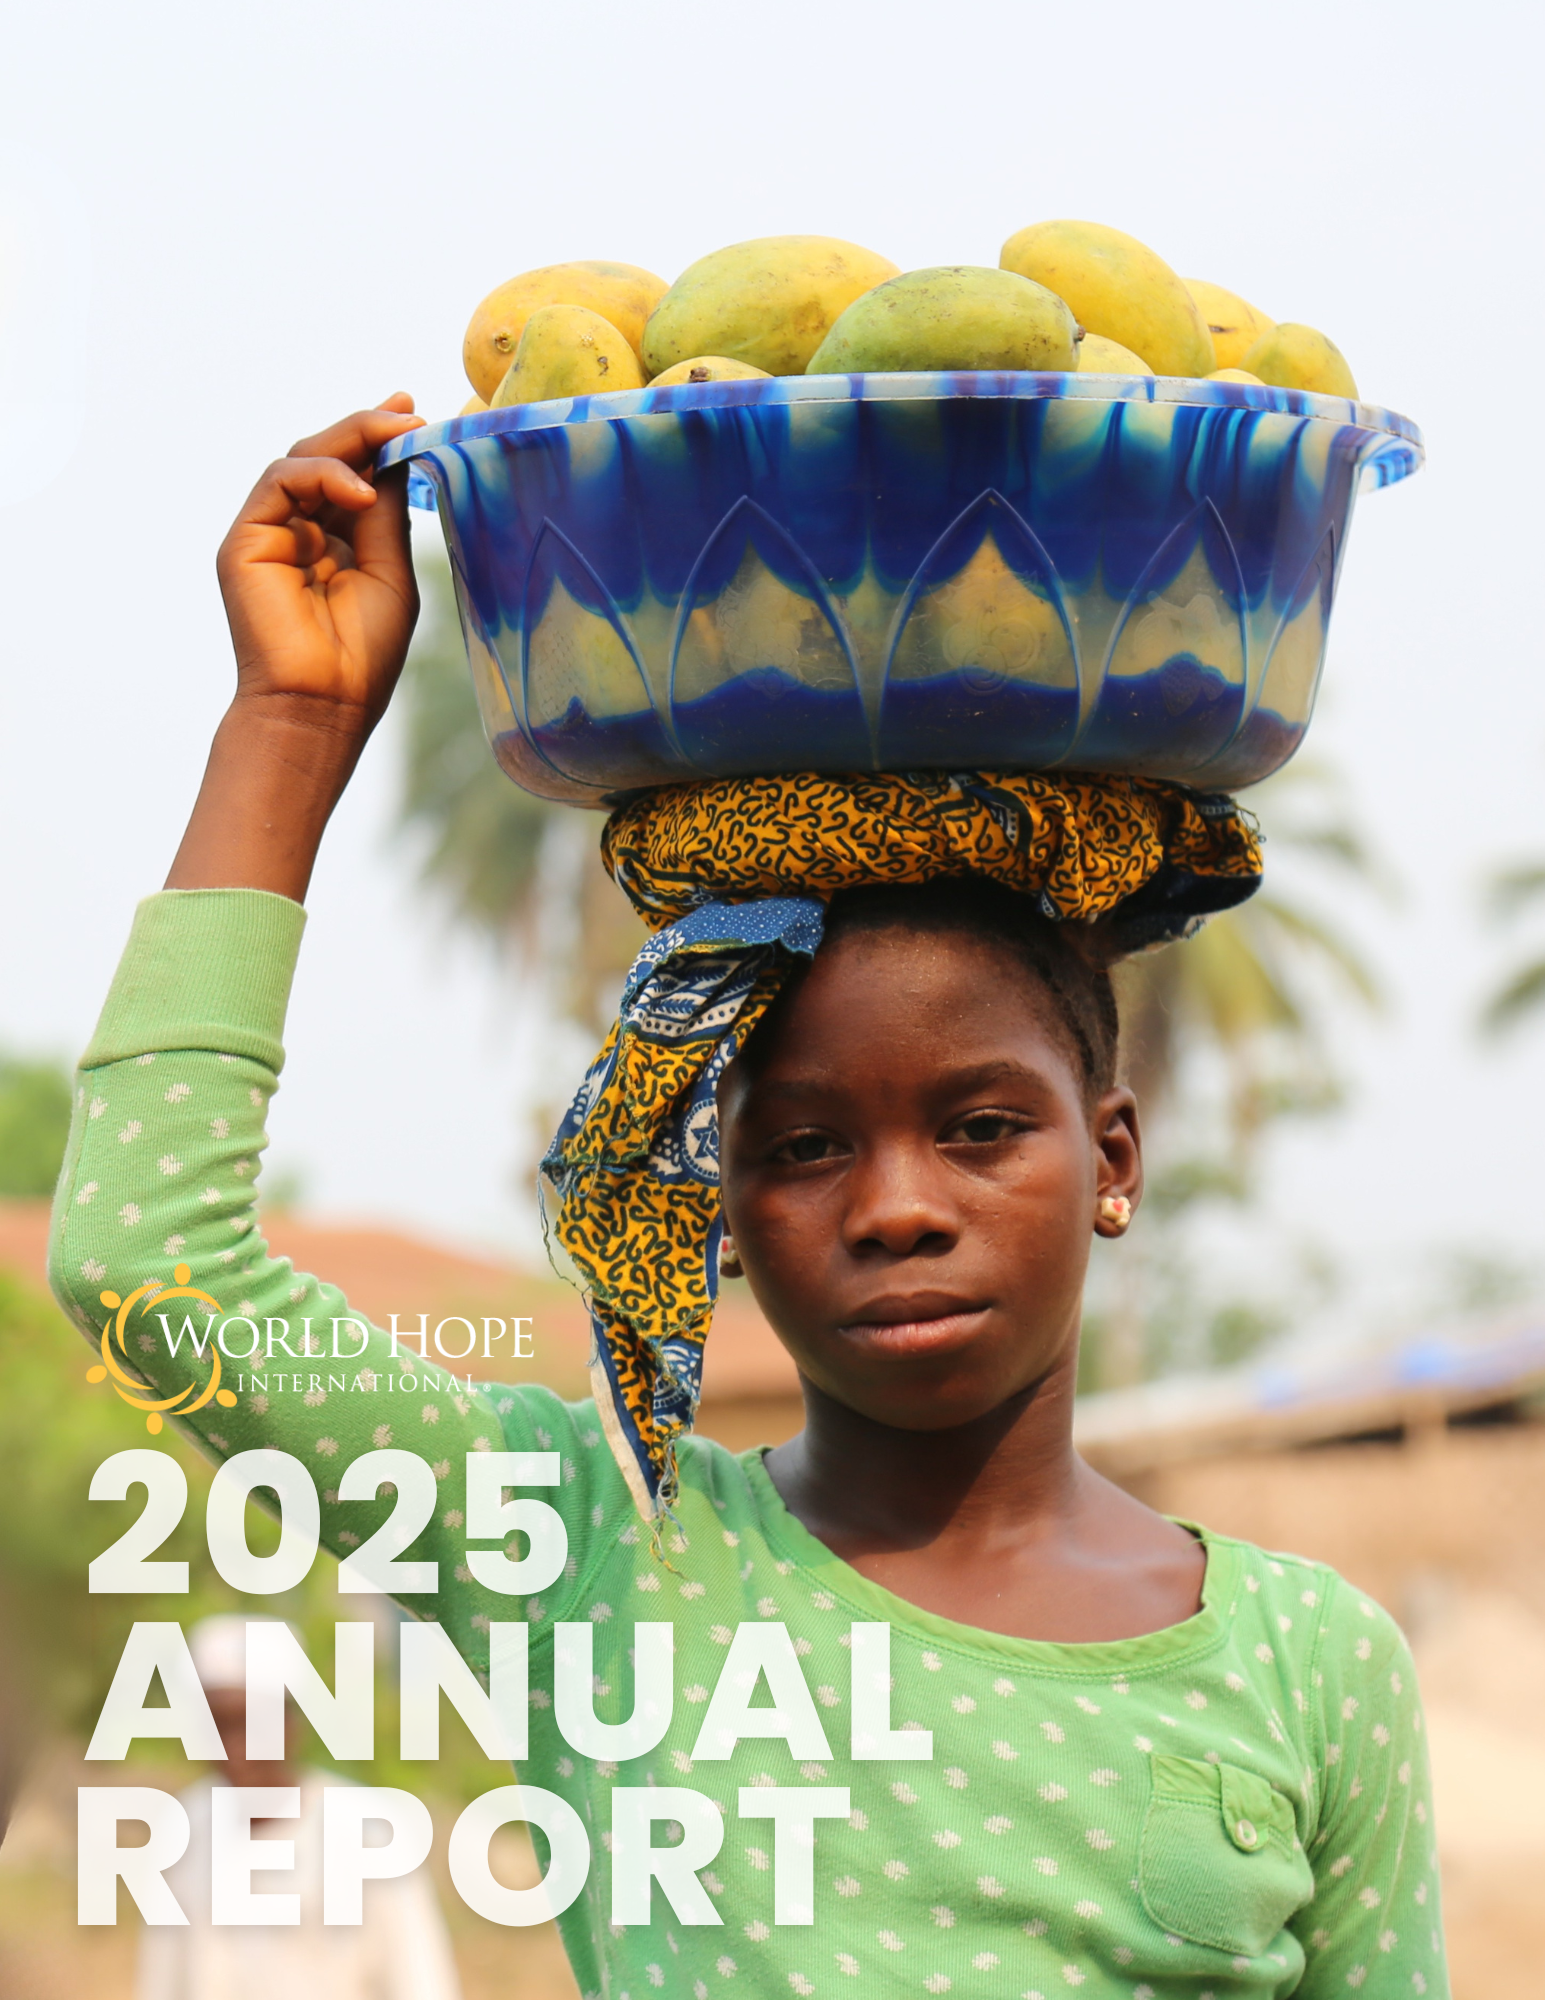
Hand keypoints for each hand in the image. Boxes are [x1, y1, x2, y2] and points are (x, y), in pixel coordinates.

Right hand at [166, 395, 428, 900]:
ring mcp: (270, 534)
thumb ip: (386, 513)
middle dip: (369, 429)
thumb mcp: (391, 571)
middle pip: (328, 458)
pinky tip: (358, 492)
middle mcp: (300, 532)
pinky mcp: (246, 540)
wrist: (323, 704)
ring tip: (395, 437)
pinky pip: (279, 481)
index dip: (381, 440)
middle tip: (410, 412)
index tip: (416, 412)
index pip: (355, 475)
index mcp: (336, 542)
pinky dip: (320, 475)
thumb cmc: (362, 654)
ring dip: (350, 442)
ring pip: (302, 459)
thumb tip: (397, 451)